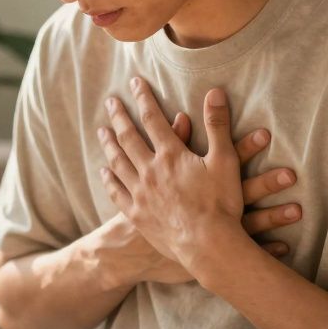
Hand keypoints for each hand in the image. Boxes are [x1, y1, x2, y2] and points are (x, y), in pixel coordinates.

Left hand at [98, 78, 277, 277]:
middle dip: (119, 117)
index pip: (152, 118)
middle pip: (129, 137)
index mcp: (171, 154)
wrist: (208, 245)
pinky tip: (105, 171)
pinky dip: (110, 179)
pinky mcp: (136, 215)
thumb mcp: (225, 160)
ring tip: (102, 131)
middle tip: (110, 102)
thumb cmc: (221, 203)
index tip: (134, 83)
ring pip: (118, 162)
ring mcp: (140, 193)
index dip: (143, 98)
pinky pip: (117, 193)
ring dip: (109, 144)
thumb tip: (214, 92)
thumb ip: (218, 126)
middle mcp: (150, 170)